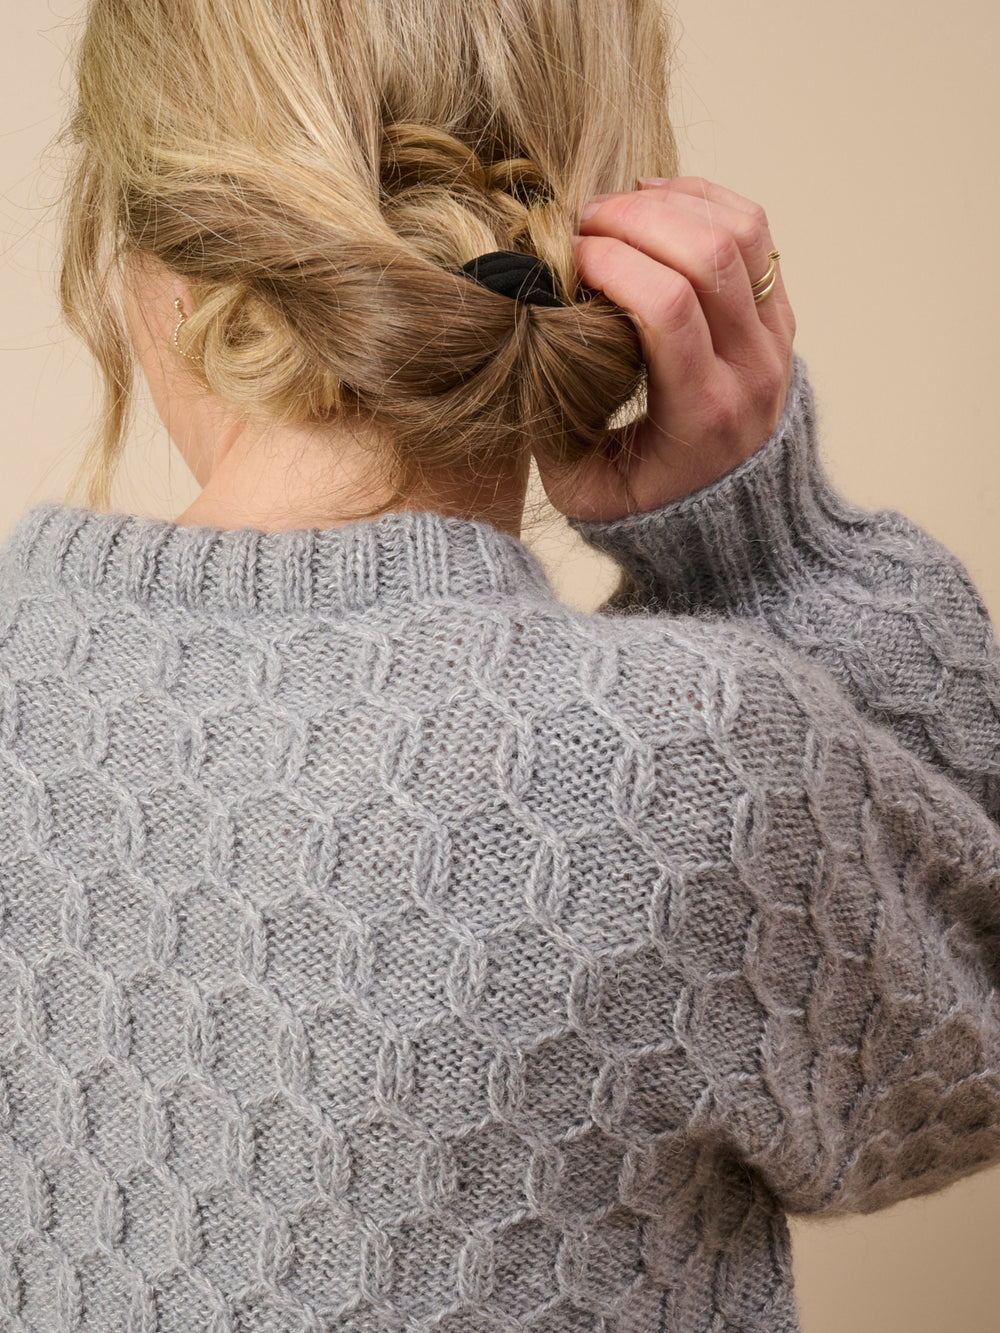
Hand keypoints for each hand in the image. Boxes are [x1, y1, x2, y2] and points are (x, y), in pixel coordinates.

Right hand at [538, 177, 796, 522]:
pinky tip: (656, 200)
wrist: (736, 525)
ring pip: (740, 233)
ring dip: (672, 203)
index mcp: (703, 414)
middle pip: (708, 256)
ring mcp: (775, 339)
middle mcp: (751, 371)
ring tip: (616, 207)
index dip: (611, 262)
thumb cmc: (647, 507)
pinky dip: (705, 200)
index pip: (669, 305)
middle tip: (581, 223)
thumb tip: (517, 346)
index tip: (565, 260)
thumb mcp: (584, 491)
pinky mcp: (780, 316)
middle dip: (635, 220)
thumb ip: (548, 429)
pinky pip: (755, 232)